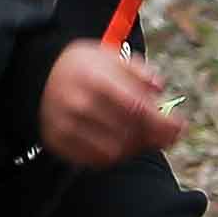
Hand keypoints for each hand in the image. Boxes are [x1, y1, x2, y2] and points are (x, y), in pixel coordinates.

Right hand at [38, 39, 182, 169]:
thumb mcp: (109, 56)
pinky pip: (97, 160)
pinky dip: (115, 155)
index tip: (179, 126)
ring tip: (142, 137)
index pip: (135, 107)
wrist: (38, 76)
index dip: (161, 121)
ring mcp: (66, 126)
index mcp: (93, 78)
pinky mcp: (59, 143)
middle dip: (154, 136)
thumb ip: (137, 70)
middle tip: (166, 135)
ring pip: (116, 150)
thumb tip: (159, 87)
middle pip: (129, 131)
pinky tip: (122, 143)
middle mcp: (78, 104)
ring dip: (136, 147)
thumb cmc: (82, 66)